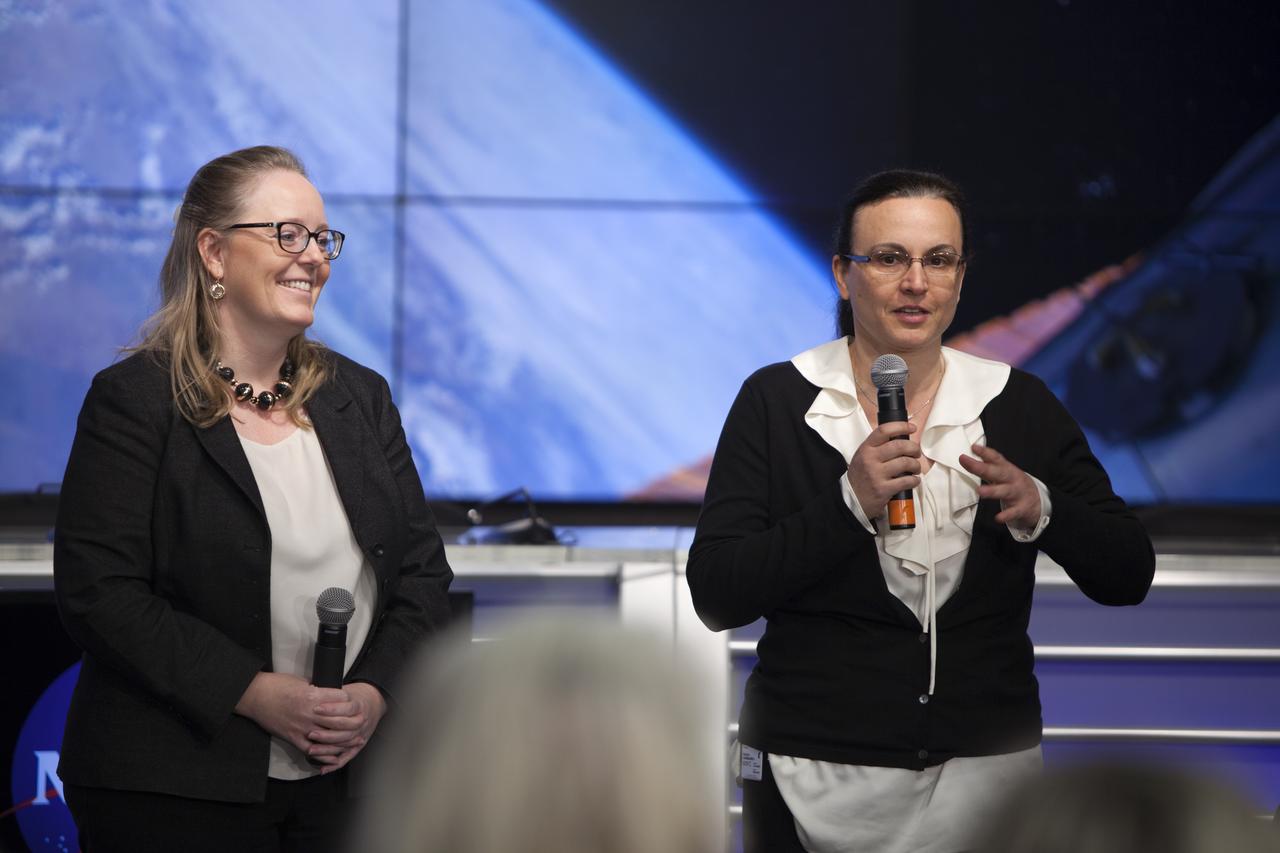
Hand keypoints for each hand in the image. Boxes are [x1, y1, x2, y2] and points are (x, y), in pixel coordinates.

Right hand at [234, 671, 349, 753]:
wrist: (255, 696)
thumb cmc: (276, 685)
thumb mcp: (301, 681)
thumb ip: (317, 688)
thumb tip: (328, 691)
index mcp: (313, 696)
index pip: (341, 700)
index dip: (350, 701)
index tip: (355, 703)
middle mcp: (310, 713)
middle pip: (339, 721)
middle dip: (353, 723)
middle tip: (363, 723)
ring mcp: (302, 727)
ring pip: (329, 738)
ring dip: (345, 741)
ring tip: (356, 741)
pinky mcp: (293, 738)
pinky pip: (312, 750)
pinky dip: (325, 755)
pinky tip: (335, 756)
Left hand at [306, 681, 387, 773]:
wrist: (374, 702)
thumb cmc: (356, 697)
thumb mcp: (346, 691)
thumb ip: (332, 694)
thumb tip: (311, 689)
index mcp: (359, 705)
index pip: (346, 708)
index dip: (331, 709)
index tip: (316, 708)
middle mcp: (362, 721)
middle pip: (346, 728)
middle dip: (327, 732)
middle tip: (311, 732)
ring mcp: (361, 734)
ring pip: (345, 744)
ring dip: (327, 748)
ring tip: (311, 749)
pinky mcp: (359, 745)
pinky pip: (347, 757)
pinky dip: (335, 764)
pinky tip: (323, 768)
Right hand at [846, 421, 921, 519]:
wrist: (851, 499)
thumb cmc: (860, 477)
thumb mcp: (863, 456)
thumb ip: (877, 447)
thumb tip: (900, 438)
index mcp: (866, 449)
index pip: (884, 431)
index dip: (901, 426)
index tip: (912, 428)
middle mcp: (870, 459)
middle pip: (899, 445)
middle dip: (914, 448)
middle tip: (916, 453)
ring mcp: (876, 474)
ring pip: (905, 463)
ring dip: (916, 465)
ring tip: (915, 468)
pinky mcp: (883, 489)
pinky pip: (906, 481)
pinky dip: (915, 480)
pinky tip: (914, 480)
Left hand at [958, 443, 1041, 528]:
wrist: (1039, 501)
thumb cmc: (1015, 484)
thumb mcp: (1005, 473)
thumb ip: (988, 465)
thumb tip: (967, 456)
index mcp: (1007, 469)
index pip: (996, 458)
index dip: (985, 452)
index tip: (973, 447)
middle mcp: (1012, 479)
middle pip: (997, 472)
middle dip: (982, 468)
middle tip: (967, 463)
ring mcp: (1017, 493)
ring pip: (1005, 491)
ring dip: (992, 491)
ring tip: (980, 491)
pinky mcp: (1022, 508)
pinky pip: (1014, 512)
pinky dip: (1007, 515)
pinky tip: (998, 517)